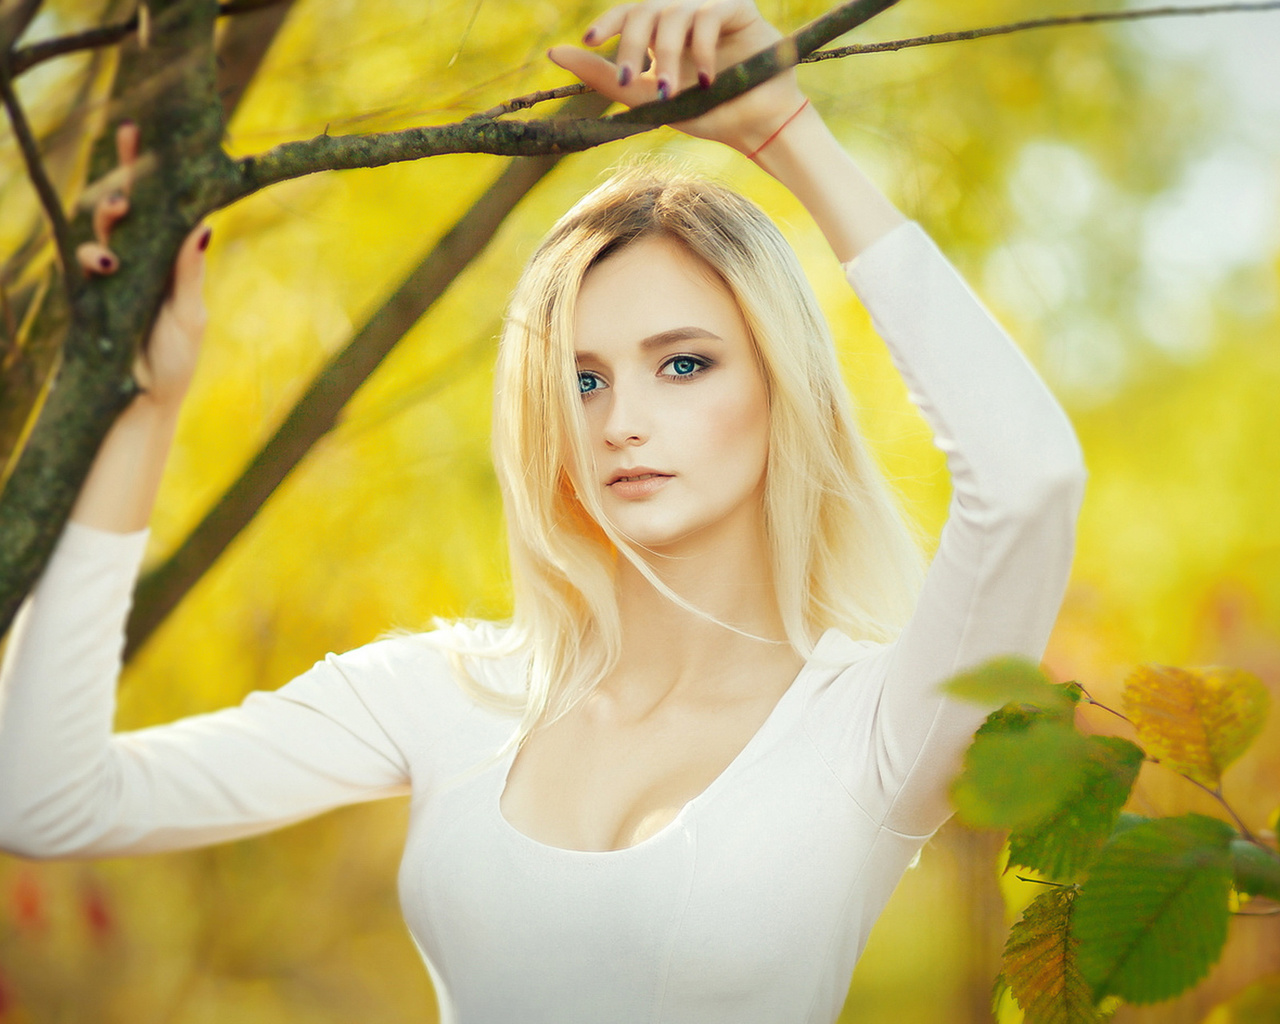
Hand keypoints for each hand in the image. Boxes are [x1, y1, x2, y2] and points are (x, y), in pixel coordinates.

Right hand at [77, 121, 209, 408]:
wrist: (144, 403)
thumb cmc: (174, 360)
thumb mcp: (189, 314)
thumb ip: (189, 272)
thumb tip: (203, 225)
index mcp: (164, 259)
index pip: (156, 206)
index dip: (145, 170)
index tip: (140, 132)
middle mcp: (134, 260)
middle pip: (119, 208)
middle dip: (119, 181)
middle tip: (129, 163)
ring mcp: (107, 276)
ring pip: (97, 231)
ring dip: (105, 222)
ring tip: (121, 217)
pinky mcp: (87, 296)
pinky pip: (80, 265)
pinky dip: (92, 258)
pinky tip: (108, 263)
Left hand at [548, 0, 806, 155]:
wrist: (754, 125)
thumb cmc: (705, 114)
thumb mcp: (647, 100)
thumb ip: (604, 78)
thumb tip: (554, 53)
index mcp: (660, 33)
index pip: (628, 14)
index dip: (609, 21)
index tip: (591, 40)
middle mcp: (683, 15)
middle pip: (646, 9)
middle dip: (631, 44)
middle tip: (628, 77)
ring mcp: (710, 8)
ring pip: (673, 14)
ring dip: (666, 55)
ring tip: (670, 92)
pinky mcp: (738, 7)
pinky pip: (709, 15)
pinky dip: (702, 49)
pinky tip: (708, 80)